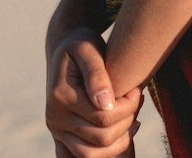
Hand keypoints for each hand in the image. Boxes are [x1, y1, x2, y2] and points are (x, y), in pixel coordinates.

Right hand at [46, 27, 142, 157]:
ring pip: (91, 154)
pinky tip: (121, 133)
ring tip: (132, 117)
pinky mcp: (61, 137)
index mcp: (61, 97)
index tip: (136, 89)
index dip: (128, 107)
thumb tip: (107, 104)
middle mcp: (54, 118)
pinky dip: (104, 153)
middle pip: (101, 138)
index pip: (103, 117)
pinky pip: (82, 156)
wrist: (64, 47)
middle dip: (127, 121)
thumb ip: (97, 74)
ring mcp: (56, 130)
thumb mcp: (88, 47)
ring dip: (119, 140)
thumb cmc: (81, 44)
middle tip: (136, 99)